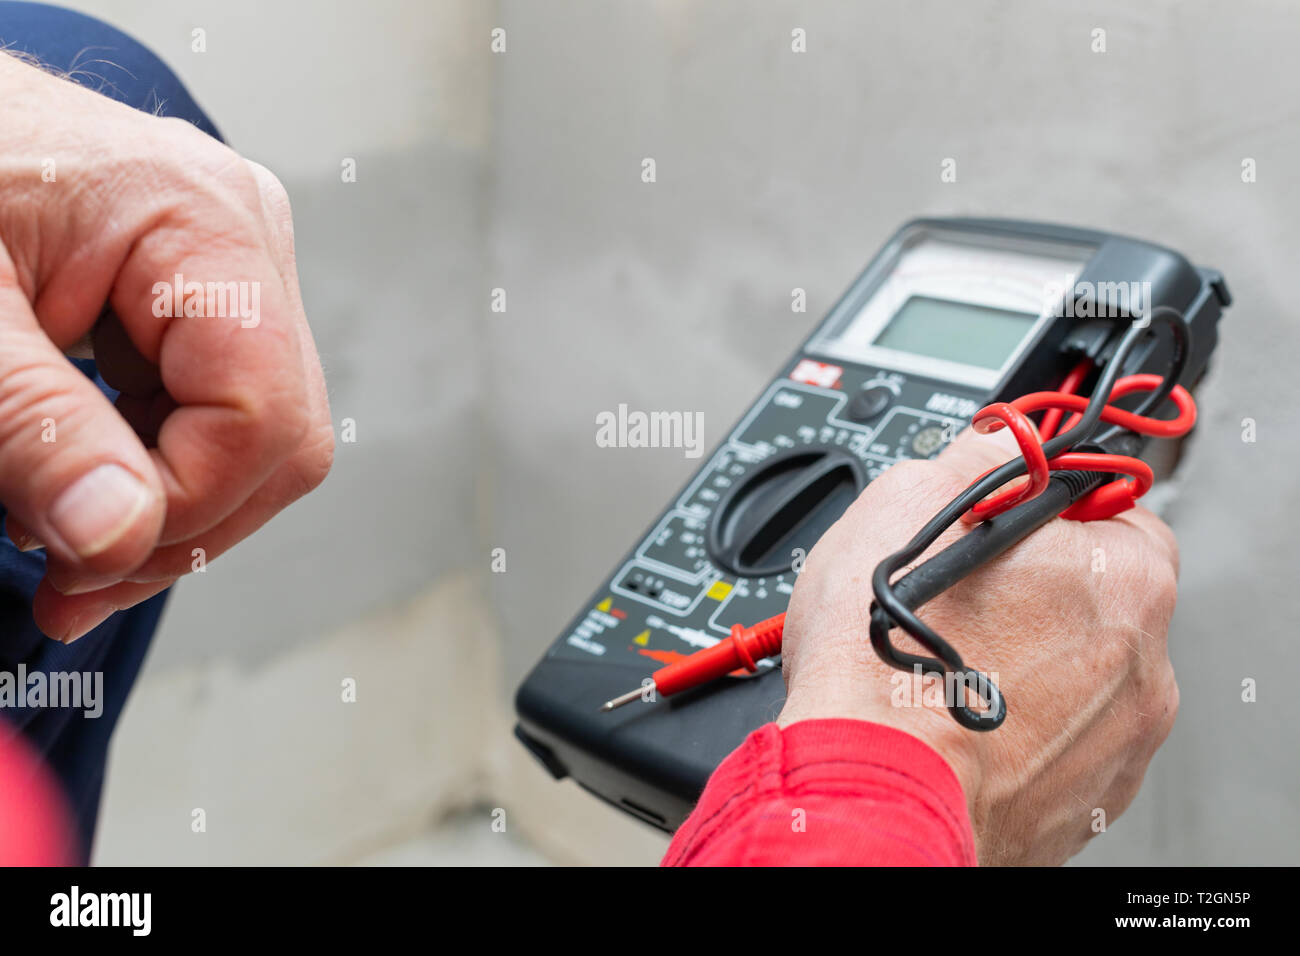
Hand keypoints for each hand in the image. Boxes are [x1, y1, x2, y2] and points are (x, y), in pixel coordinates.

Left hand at [0, 53, 332, 640]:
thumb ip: (35, 423)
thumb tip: (116, 536)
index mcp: (202, 217)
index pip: (261, 410)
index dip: (182, 506)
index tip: (79, 558)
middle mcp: (242, 235)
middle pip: (280, 435)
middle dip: (182, 524)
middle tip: (74, 583)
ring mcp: (231, 260)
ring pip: (259, 436)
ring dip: (165, 505)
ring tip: (62, 538)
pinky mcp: (201, 287)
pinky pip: (217, 407)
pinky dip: (153, 466)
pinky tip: (84, 485)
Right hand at [778, 425, 1179, 864]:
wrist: (871, 787)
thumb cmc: (884, 663)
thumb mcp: (903, 503)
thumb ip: (969, 459)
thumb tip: (992, 444)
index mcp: (1123, 574)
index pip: (1106, 508)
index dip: (1040, 512)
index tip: (1002, 526)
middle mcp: (1145, 660)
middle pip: (1096, 595)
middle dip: (1036, 590)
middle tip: (966, 600)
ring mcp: (1121, 738)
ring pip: (1079, 673)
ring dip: (1030, 661)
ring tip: (952, 664)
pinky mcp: (1089, 796)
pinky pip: (1062, 739)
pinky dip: (1023, 724)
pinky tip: (964, 714)